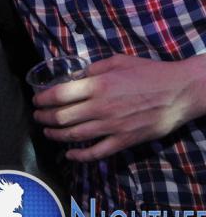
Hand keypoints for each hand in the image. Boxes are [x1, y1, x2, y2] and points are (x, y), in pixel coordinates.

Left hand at [32, 53, 205, 161]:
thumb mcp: (117, 61)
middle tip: (38, 116)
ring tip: (47, 131)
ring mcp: (112, 126)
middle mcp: (100, 107)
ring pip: (74, 135)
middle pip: (61, 117)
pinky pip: (96, 152)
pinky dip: (79, 156)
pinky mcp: (124, 141)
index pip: (59, 95)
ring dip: (56, 135)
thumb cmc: (149, 72)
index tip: (37, 100)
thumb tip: (73, 77)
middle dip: (44, 117)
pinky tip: (70, 154)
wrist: (179, 92)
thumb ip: (92, 69)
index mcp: (97, 85)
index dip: (42, 99)